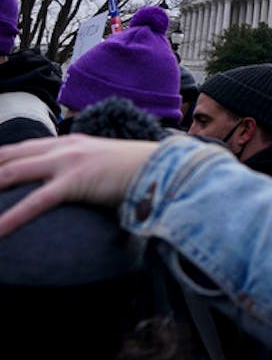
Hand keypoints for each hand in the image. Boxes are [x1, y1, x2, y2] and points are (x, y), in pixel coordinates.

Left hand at [0, 135, 159, 236]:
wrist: (168, 167)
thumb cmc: (141, 171)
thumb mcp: (105, 165)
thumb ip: (85, 171)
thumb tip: (77, 187)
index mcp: (70, 142)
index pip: (19, 149)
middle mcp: (65, 146)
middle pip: (8, 156)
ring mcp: (69, 161)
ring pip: (12, 172)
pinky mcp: (77, 180)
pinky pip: (36, 201)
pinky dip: (12, 217)